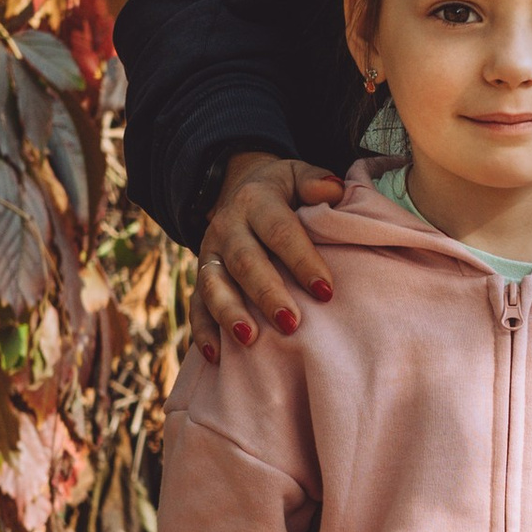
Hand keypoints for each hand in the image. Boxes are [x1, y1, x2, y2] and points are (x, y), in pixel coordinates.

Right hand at [191, 149, 347, 363]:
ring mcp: (210, 254)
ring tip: (250, 339)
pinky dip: (203, 331)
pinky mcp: (201, 276)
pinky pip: (196, 305)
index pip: (279, 231)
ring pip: (213, 285)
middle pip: (244, 262)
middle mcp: (228, 227)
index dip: (302, 260)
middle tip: (291, 323)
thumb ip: (316, 182)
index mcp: (256, 201)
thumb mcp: (297, 175)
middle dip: (266, 293)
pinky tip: (217, 356)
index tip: (325, 291)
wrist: (238, 187)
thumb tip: (334, 192)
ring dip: (230, 313)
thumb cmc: (284, 191)